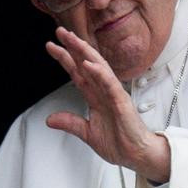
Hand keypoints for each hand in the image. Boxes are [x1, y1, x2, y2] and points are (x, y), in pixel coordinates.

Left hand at [44, 27, 170, 182]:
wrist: (137, 155)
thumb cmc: (120, 142)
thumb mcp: (87, 133)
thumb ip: (70, 123)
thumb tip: (50, 119)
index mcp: (96, 98)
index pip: (78, 73)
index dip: (66, 59)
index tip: (52, 46)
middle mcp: (104, 92)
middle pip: (87, 64)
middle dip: (74, 47)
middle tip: (60, 31)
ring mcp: (114, 95)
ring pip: (99, 68)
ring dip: (85, 53)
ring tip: (73, 40)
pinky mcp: (121, 102)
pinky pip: (109, 84)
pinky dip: (99, 73)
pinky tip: (89, 63)